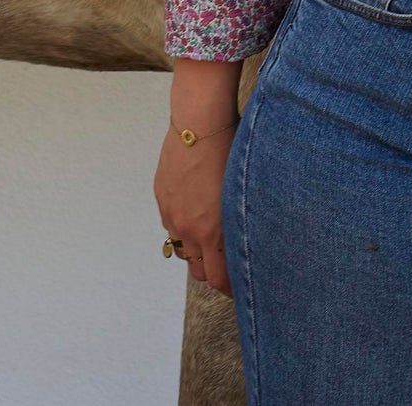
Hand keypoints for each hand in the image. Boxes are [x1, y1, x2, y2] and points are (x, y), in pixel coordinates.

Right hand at [154, 122, 236, 297]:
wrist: (200, 122)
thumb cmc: (232, 149)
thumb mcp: (243, 190)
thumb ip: (240, 222)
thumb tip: (249, 241)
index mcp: (213, 229)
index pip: (217, 279)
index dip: (230, 288)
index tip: (241, 288)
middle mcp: (189, 228)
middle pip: (199, 271)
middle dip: (214, 272)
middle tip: (229, 266)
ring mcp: (172, 214)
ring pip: (184, 250)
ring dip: (198, 251)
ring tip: (214, 238)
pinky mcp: (162, 199)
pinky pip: (172, 225)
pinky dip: (184, 227)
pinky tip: (199, 211)